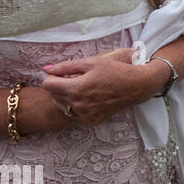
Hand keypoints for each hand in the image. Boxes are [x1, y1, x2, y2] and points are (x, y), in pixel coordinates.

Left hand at [41, 47, 164, 125]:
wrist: (138, 85)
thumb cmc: (116, 70)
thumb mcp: (91, 62)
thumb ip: (66, 66)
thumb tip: (45, 68)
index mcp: (77, 88)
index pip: (48, 84)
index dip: (53, 77)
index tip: (62, 73)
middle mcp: (79, 104)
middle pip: (53, 96)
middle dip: (59, 86)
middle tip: (74, 79)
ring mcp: (86, 114)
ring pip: (62, 106)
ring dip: (66, 97)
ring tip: (81, 88)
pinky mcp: (92, 120)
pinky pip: (75, 114)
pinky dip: (77, 106)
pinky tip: (89, 98)